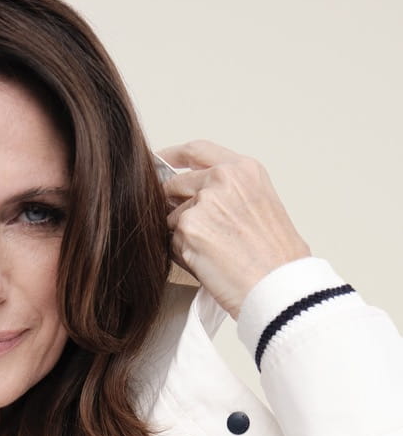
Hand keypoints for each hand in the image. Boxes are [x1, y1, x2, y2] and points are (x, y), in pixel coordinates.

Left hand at [156, 140, 310, 319]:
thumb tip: (190, 194)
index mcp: (243, 169)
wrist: (278, 284)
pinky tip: (208, 263)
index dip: (171, 157)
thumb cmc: (275, 256)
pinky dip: (183, 255)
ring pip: (172, 217)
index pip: (197, 151)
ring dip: (184, 236)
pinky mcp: (188, 229)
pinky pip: (171, 242)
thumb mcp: (261, 205)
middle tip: (192, 230)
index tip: (158, 162)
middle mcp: (222, 179)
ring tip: (215, 253)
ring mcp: (203, 202)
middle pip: (176, 185)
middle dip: (175, 206)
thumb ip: (227, 191)